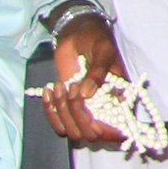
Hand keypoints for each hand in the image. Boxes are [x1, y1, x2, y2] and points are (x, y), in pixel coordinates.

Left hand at [38, 12, 127, 145]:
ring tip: (60, 85)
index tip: (95, 121)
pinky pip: (57, 122)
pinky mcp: (65, 107)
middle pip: (91, 134)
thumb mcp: (103, 51)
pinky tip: (48, 90)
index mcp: (118, 98)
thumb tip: (87, 94)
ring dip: (63, 111)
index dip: (108, 133)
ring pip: (72, 131)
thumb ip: (98, 72)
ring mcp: (83, 110)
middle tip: (73, 89)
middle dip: (79, 116)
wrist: (77, 34)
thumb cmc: (96, 40)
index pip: (118, 129)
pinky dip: (50, 110)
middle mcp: (102, 109)